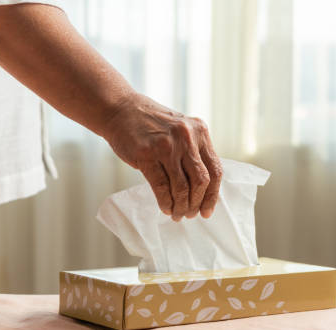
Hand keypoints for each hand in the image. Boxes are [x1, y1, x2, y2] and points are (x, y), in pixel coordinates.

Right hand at [102, 92, 222, 221]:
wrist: (120, 109)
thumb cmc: (151, 125)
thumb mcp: (181, 131)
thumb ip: (194, 152)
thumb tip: (204, 190)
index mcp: (200, 131)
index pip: (215, 170)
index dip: (212, 195)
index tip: (207, 210)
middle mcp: (186, 137)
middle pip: (201, 181)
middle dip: (196, 203)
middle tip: (190, 214)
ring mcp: (166, 145)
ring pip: (182, 187)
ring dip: (181, 206)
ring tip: (177, 214)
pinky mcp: (146, 154)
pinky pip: (162, 186)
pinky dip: (165, 202)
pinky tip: (165, 208)